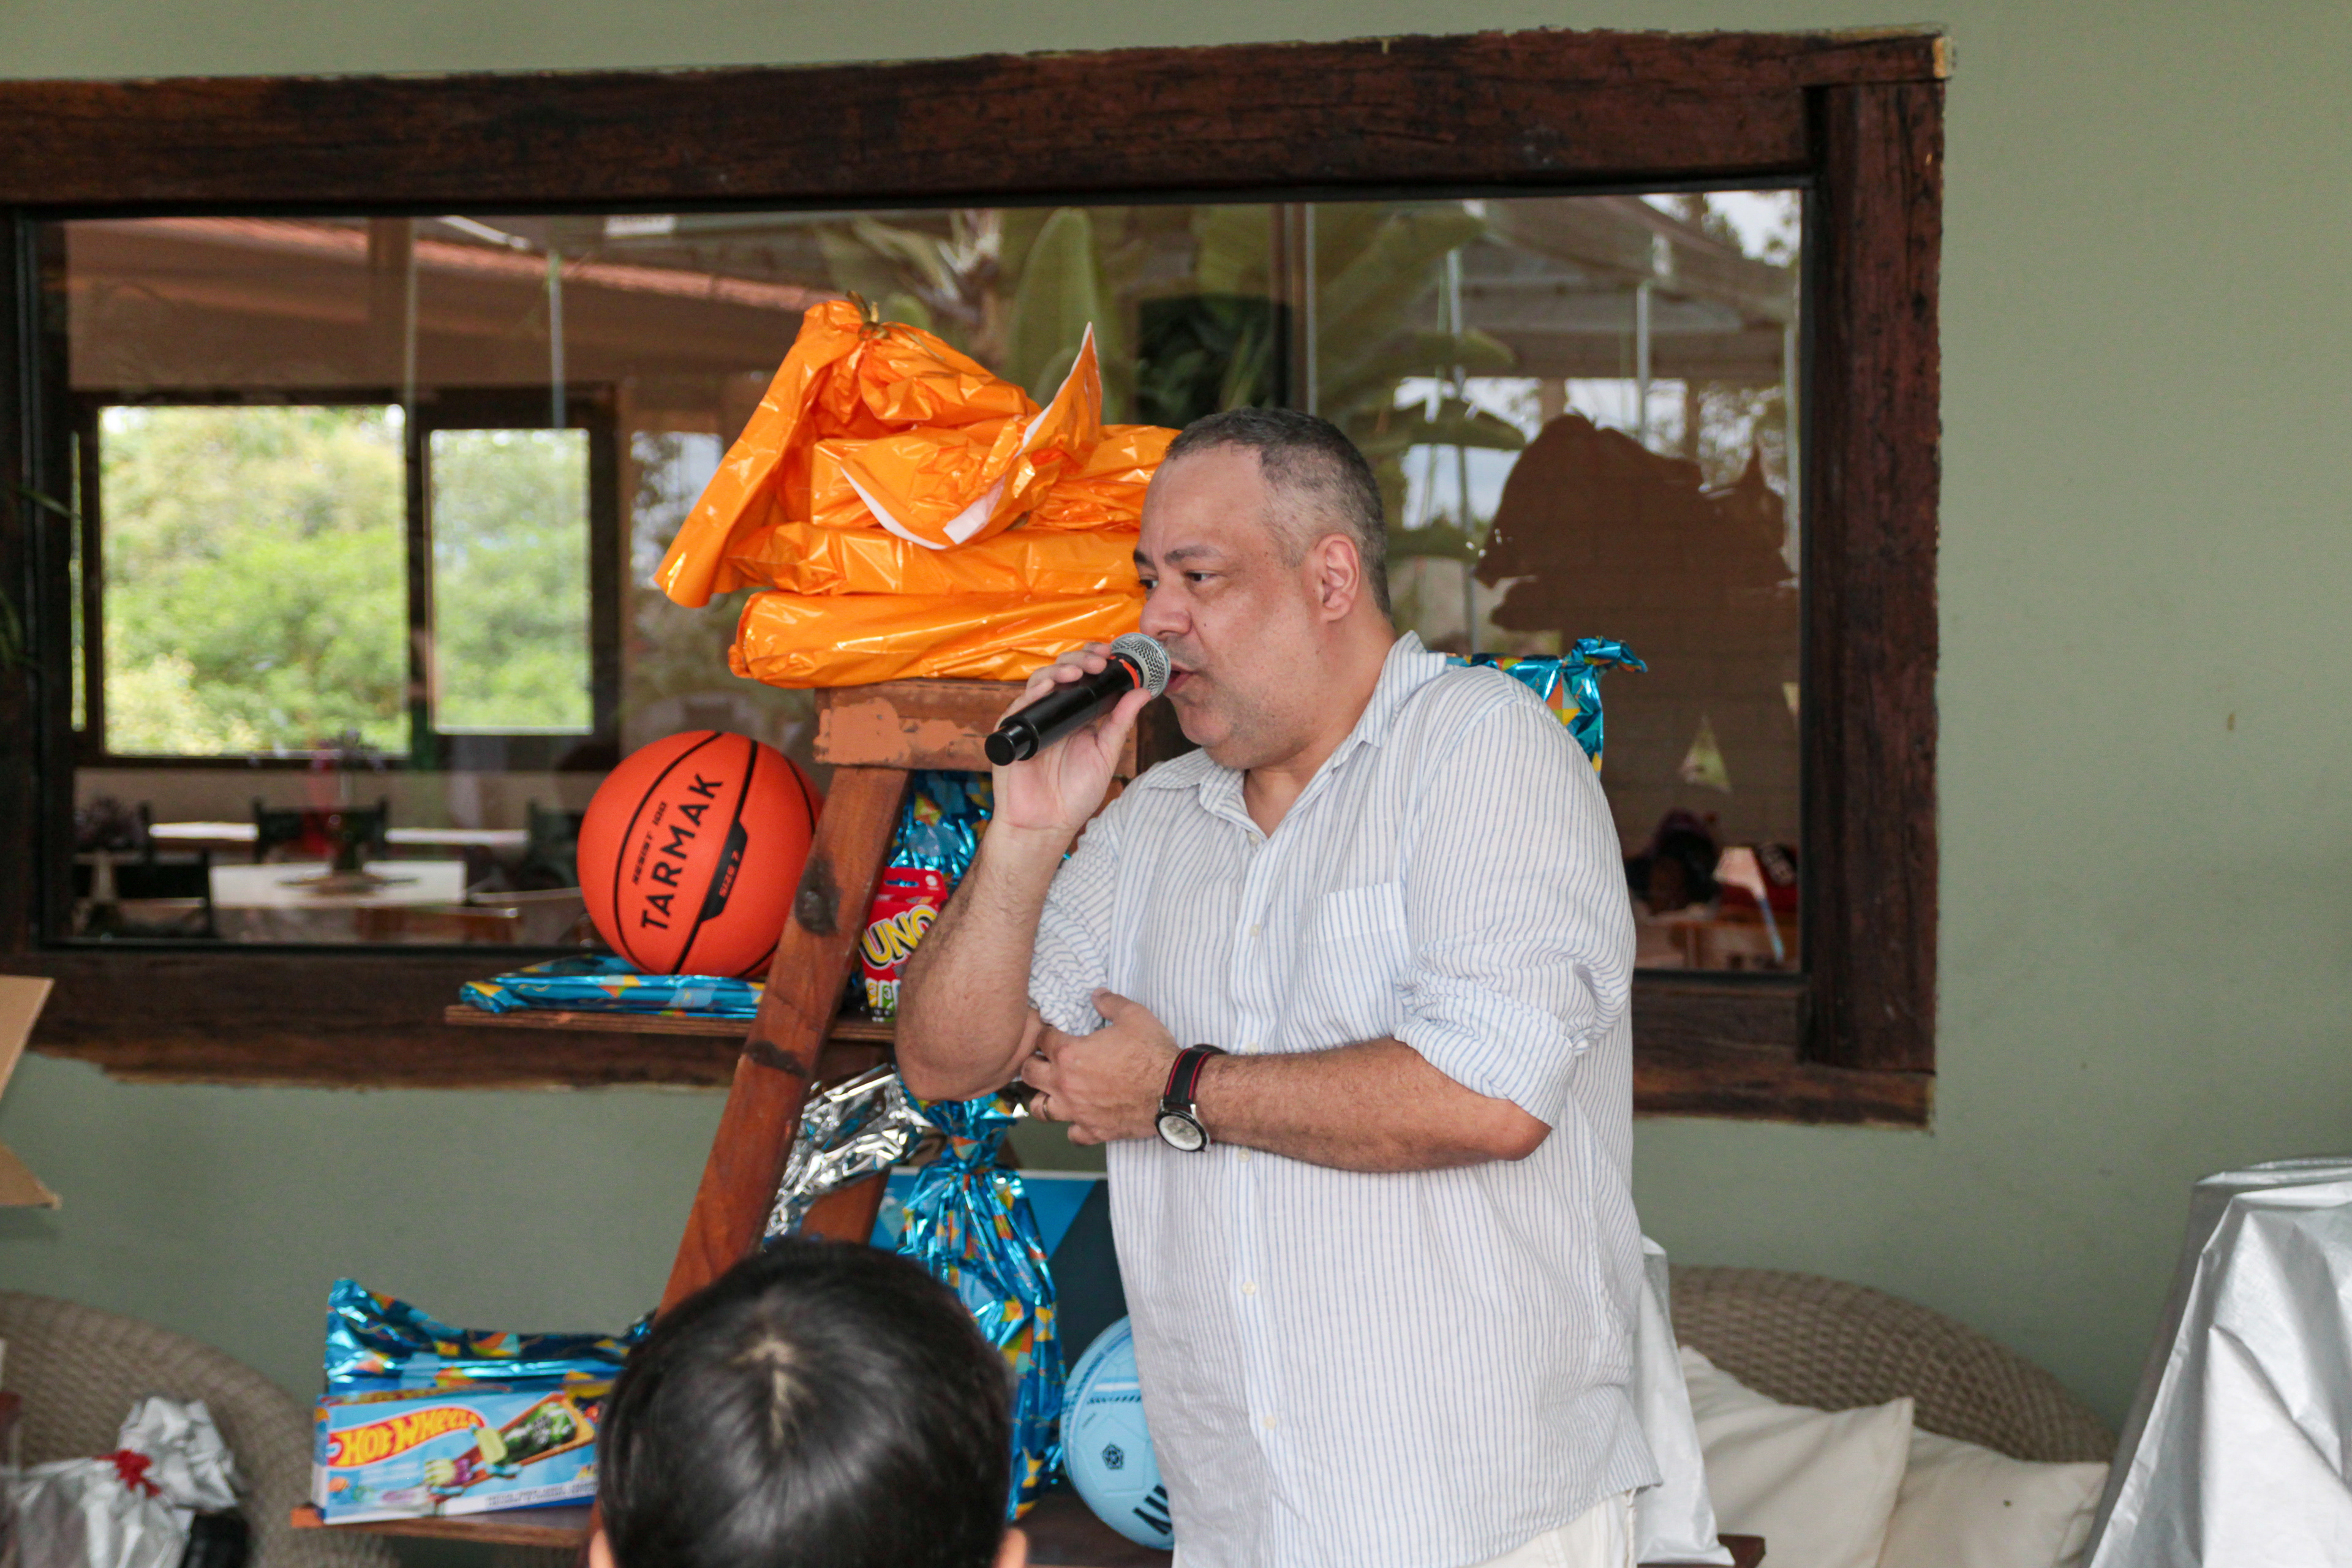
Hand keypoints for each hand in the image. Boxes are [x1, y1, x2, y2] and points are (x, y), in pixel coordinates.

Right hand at [989, 645, 1155, 839]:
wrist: (1046, 823)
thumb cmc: (1074, 794)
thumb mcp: (1105, 754)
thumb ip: (1121, 722)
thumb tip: (1142, 692)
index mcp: (1078, 715)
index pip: (1085, 677)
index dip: (1096, 661)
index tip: (1112, 656)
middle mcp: (1055, 712)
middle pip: (1063, 671)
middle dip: (1081, 659)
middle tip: (1098, 661)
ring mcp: (1033, 719)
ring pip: (1041, 681)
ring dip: (1059, 670)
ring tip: (1077, 671)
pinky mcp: (1013, 731)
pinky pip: (1019, 705)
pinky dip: (1034, 693)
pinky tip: (1048, 688)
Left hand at [1020, 990, 1178, 1144]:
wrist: (1173, 1090)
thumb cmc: (1151, 1052)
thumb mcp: (1133, 1016)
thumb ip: (1110, 1002)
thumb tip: (1097, 993)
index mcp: (1069, 1054)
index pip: (1042, 1038)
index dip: (1046, 1032)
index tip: (1053, 1032)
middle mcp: (1065, 1084)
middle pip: (1029, 1073)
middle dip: (1033, 1062)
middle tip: (1046, 1059)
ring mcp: (1077, 1110)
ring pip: (1040, 1109)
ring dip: (1043, 1097)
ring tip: (1053, 1090)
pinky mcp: (1093, 1130)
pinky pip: (1072, 1134)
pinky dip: (1074, 1126)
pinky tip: (1082, 1117)